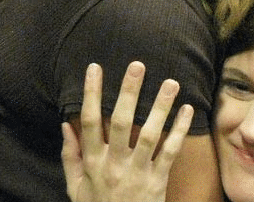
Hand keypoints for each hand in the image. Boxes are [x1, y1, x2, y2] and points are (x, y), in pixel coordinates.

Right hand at [61, 61, 193, 201]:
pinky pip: (170, 152)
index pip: (89, 122)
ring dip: (160, 107)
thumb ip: (69, 157)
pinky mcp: (158, 181)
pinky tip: (188, 109)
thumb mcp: (75, 188)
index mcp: (92, 162)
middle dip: (128, 92)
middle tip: (137, 66)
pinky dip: (180, 130)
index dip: (91, 94)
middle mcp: (114, 164)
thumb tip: (65, 125)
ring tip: (171, 83)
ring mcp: (137, 172)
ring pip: (149, 134)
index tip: (94, 68)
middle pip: (120, 122)